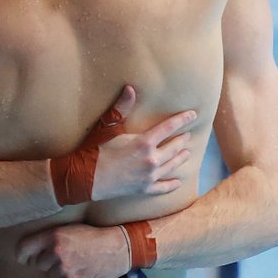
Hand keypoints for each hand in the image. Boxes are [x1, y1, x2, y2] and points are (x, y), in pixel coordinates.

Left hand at [15, 223, 130, 277]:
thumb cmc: (95, 237)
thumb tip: (30, 255)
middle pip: (39, 264)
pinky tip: (78, 277)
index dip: (24, 254)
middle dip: (49, 263)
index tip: (27, 258)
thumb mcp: (70, 230)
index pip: (24, 248)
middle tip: (67, 258)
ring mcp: (64, 269)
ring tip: (76, 266)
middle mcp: (56, 251)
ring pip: (50, 277)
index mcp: (54, 235)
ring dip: (60, 274)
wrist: (119, 248)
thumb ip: (51, 239)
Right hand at [90, 85, 196, 200]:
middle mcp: (150, 160)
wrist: (84, 178)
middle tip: (188, 135)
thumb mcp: (107, 127)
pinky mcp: (143, 189)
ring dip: (180, 159)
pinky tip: (177, 182)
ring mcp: (148, 177)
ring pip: (171, 166)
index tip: (193, 115)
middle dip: (182, 140)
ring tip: (187, 153)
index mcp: (144, 143)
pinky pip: (162, 188)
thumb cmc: (94, 150)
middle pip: (173, 148)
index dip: (182, 120)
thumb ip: (121, 108)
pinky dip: (171, 185)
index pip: (169, 127)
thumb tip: (130, 88)